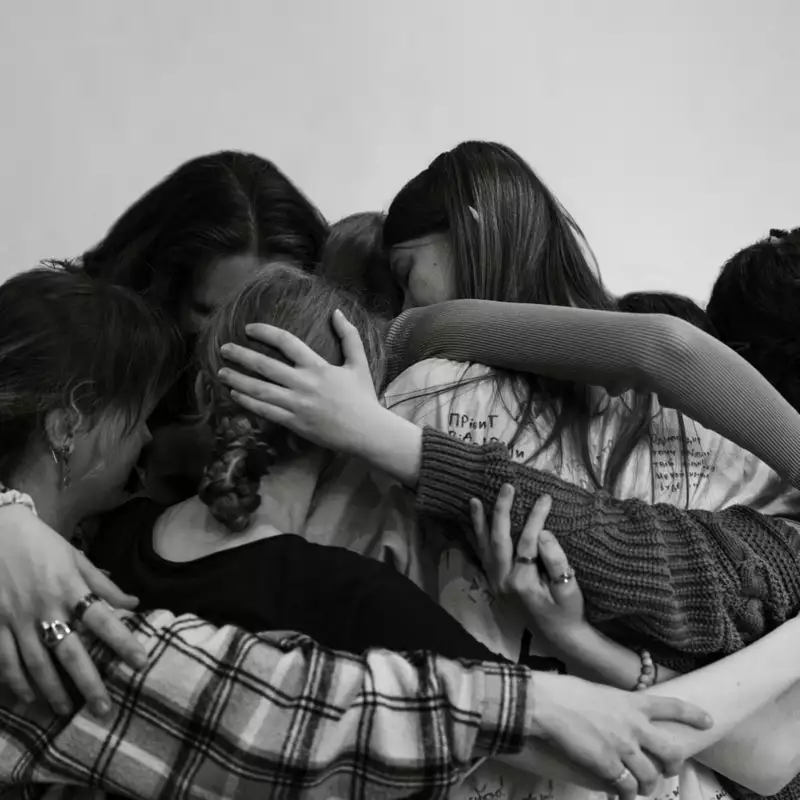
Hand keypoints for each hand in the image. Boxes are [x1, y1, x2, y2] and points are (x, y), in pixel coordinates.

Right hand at [0, 505, 146, 715]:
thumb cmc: (40, 543)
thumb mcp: (75, 557)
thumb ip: (103, 584)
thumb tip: (134, 604)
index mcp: (70, 587)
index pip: (103, 619)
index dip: (123, 642)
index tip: (141, 662)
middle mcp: (45, 607)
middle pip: (70, 652)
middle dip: (87, 683)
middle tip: (102, 709)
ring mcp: (15, 618)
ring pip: (35, 664)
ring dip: (51, 691)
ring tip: (65, 711)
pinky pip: (3, 660)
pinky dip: (15, 682)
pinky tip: (27, 698)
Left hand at [218, 309, 384, 455]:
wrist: (366, 431)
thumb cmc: (363, 397)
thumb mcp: (358, 363)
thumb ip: (349, 336)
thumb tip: (337, 312)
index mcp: (318, 367)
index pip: (287, 343)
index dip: (265, 333)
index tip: (249, 329)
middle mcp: (304, 384)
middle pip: (265, 366)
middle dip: (241, 356)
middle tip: (223, 349)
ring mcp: (297, 405)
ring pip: (260, 390)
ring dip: (238, 380)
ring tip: (220, 372)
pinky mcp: (294, 423)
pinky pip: (265, 411)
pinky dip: (248, 402)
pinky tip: (235, 394)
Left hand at [472, 486, 583, 642]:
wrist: (559, 636)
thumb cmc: (568, 611)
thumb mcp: (569, 588)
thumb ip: (555, 561)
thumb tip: (542, 532)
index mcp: (521, 582)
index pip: (526, 541)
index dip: (536, 517)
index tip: (545, 498)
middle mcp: (502, 581)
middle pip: (497, 540)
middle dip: (501, 511)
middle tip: (507, 487)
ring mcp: (496, 582)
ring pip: (483, 547)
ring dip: (479, 522)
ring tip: (473, 500)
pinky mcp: (495, 582)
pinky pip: (483, 555)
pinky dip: (478, 537)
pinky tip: (476, 524)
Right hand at [530, 671, 711, 797]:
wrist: (548, 705)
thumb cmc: (565, 692)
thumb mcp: (599, 693)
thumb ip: (615, 707)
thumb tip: (615, 719)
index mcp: (632, 703)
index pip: (672, 707)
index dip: (693, 715)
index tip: (707, 721)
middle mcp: (634, 725)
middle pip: (671, 751)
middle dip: (673, 765)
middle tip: (667, 770)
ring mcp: (624, 747)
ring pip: (650, 776)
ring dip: (647, 787)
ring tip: (640, 790)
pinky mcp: (608, 765)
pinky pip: (627, 787)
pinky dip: (626, 795)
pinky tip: (620, 795)